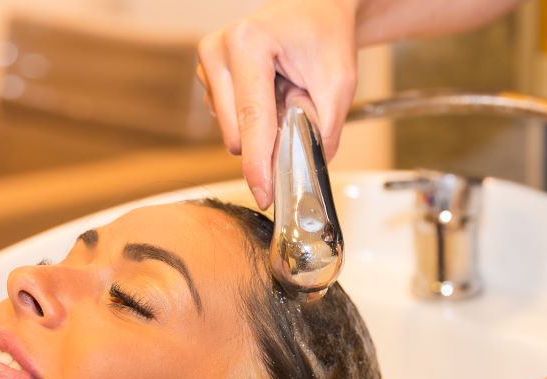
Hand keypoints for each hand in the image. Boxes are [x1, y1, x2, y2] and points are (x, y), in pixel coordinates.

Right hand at [196, 0, 359, 208]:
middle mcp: (219, 49)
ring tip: (285, 93)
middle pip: (236, 131)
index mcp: (249, 43)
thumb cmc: (325, 35)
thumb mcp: (339, 83)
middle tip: (299, 109)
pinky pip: (229, 119)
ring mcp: (208, 61)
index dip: (259, 163)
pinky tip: (270, 94)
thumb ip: (323, 129)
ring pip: (231, 129)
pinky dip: (252, 118)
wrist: (315, 10)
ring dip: (262, 127)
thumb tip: (303, 169)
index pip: (253, 119)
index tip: (263, 193)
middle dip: (269, 139)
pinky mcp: (208, 74)